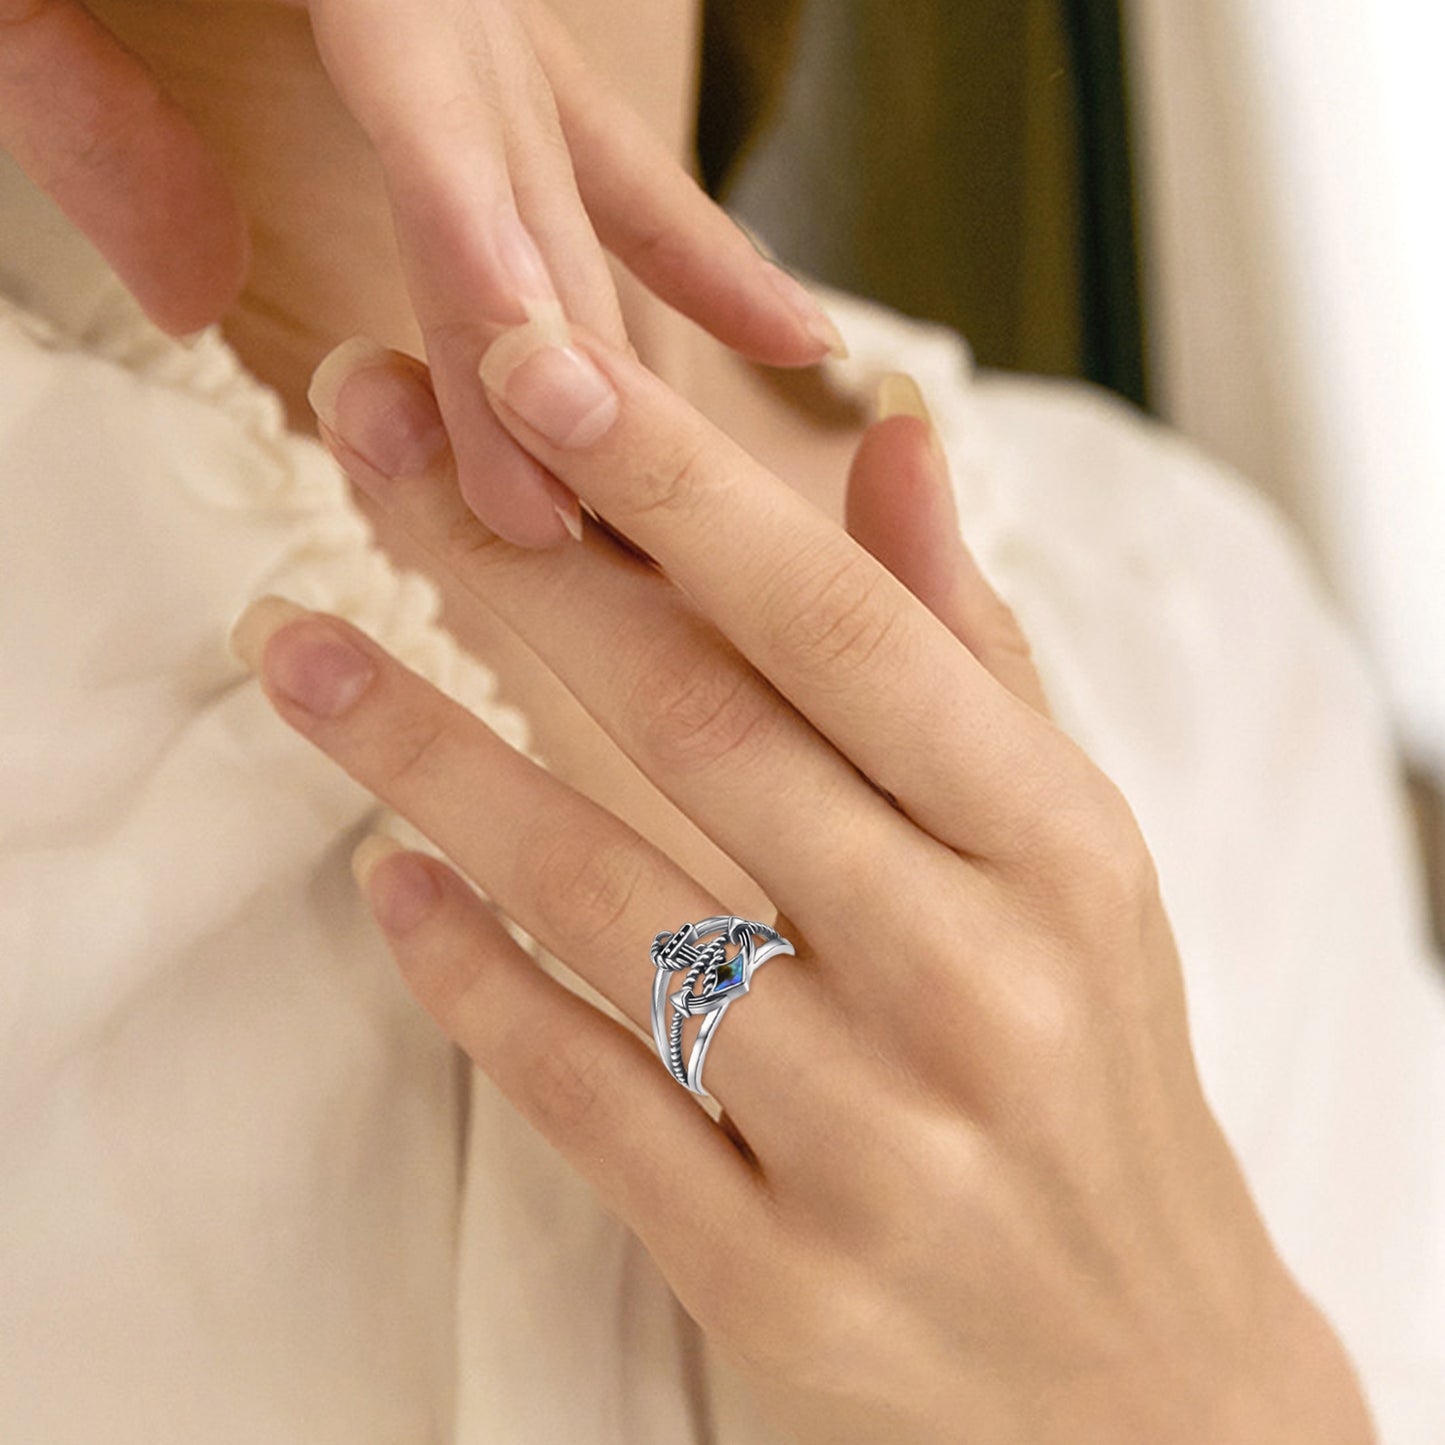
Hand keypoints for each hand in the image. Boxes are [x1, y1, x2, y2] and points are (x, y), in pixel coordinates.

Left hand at [0, 0, 838, 546]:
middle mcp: (468, 0)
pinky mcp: (522, 64)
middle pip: (536, 212)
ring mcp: (508, 32)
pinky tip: (794, 343)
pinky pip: (628, 175)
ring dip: (627, 363)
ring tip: (661, 507)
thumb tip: (197, 295)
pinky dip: (702, 262)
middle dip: (556, 388)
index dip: (492, 294)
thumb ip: (80, 99)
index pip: (440, 145)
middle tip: (560, 541)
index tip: (529, 449)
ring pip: (599, 214)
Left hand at [230, 330, 1376, 1443]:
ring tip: (300, 648)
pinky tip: (389, 882)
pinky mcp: (774, 1277)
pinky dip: (468, 978)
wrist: (1136, 1366)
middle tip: (364, 442)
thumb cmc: (1089, 1057)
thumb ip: (964, 647)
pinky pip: (585, 1096)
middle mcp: (972, 983)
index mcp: (1057, 847)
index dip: (677, 485)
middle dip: (510, 570)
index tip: (530, 364)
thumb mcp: (1070, 850)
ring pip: (607, 909)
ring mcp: (870, 1144)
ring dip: (430, 761)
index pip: (841, 629)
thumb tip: (896, 434)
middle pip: (698, 732)